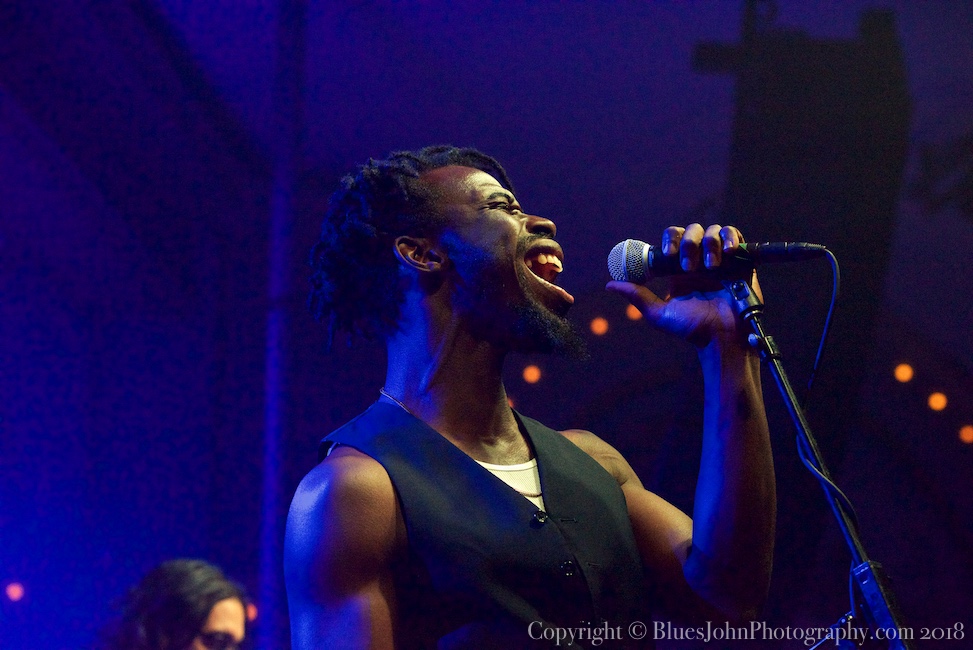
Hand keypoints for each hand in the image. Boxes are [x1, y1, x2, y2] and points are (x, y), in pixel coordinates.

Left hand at [605, 223, 760, 347]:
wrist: (722, 338)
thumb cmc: (692, 329)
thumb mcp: (659, 313)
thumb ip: (637, 296)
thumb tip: (610, 284)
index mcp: (678, 268)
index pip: (671, 240)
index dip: (668, 240)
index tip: (667, 253)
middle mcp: (698, 260)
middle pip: (691, 231)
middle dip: (687, 244)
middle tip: (687, 267)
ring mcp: (720, 258)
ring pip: (712, 231)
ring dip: (708, 244)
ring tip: (710, 267)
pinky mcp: (740, 260)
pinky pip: (735, 235)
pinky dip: (730, 237)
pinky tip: (727, 252)